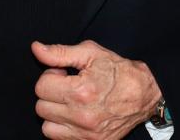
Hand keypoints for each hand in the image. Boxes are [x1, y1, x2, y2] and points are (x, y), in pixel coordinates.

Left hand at [32, 39, 162, 139]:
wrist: (144, 94)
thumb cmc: (118, 71)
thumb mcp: (91, 54)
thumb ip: (60, 52)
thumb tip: (36, 48)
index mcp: (81, 91)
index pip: (41, 87)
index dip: (51, 76)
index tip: (63, 74)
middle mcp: (81, 116)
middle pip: (41, 107)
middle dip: (51, 94)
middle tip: (67, 87)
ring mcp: (86, 134)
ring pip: (47, 126)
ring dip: (54, 113)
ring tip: (69, 102)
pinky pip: (59, 139)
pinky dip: (62, 128)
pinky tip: (73, 115)